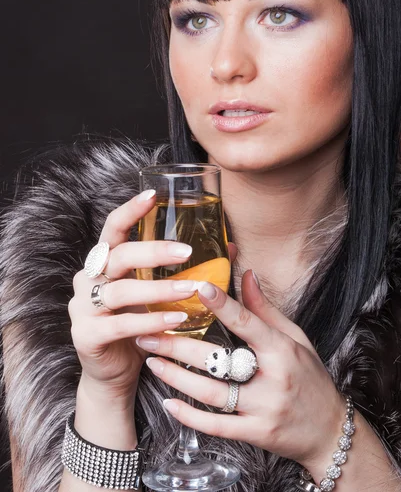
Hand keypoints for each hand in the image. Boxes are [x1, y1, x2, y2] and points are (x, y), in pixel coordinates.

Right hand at [69, 190, 203, 399]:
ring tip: (191, 288)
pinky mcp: (86, 335)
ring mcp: (83, 307)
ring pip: (121, 290)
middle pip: (118, 255)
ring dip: (159, 289)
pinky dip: (151, 321)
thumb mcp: (159, 294)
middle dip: (154, 251)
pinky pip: (120, 324)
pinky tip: (177, 319)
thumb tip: (230, 248)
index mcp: (103, 263)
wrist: (113, 372)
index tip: (153, 195)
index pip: (112, 228)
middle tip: (187, 252)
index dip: (130, 210)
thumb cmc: (138, 325)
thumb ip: (185, 271)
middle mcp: (87, 279)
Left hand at [136, 268, 344, 466]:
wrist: (329, 432)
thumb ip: (265, 309)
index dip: (223, 305)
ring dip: (176, 377)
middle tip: (147, 332)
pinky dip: (189, 416)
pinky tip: (167, 403)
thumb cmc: (310, 377)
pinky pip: (216, 426)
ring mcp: (263, 409)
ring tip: (151, 361)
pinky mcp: (256, 434)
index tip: (198, 287)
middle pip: (219, 359)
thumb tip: (246, 274)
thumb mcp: (295, 338)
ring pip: (211, 393)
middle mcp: (273, 379)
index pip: (248, 323)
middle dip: (178, 346)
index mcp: (282, 350)